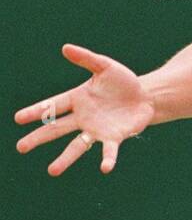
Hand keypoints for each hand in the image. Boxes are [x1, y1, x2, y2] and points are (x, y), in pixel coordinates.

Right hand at [14, 44, 154, 175]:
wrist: (146, 96)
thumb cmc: (123, 81)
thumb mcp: (105, 67)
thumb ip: (87, 58)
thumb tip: (65, 48)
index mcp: (77, 99)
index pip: (52, 106)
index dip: (37, 111)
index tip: (19, 118)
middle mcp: (83, 117)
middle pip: (56, 129)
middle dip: (38, 138)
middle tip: (20, 147)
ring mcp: (97, 129)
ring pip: (77, 146)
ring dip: (65, 159)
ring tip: (52, 171)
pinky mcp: (114, 137)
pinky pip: (109, 150)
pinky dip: (107, 158)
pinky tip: (105, 168)